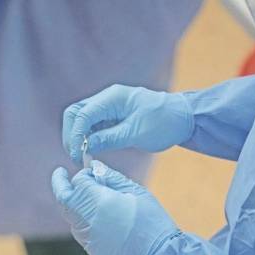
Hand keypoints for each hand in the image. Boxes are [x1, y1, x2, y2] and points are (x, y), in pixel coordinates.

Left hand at [51, 161, 179, 254]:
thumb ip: (113, 177)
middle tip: (61, 174)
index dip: (83, 173)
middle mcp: (88, 218)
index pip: (79, 181)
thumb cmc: (151, 221)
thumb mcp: (136, 191)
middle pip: (64, 198)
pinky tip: (90, 213)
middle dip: (61, 184)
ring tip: (79, 193)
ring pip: (68, 214)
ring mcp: (87, 235)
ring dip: (70, 201)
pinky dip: (78, 216)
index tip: (91, 170)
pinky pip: (77, 228)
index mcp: (100, 201)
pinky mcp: (90, 247)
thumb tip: (95, 167)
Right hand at [62, 84, 193, 164]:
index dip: (75, 135)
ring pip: (82, 119)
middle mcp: (107, 99)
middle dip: (72, 134)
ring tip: (83, 156)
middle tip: (76, 155)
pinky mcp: (112, 116)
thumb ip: (109, 138)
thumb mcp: (136, 134)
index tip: (77, 154)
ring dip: (79, 136)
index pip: (82, 114)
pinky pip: (93, 125)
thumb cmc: (164, 122)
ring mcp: (108, 106)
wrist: (182, 117)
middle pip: (76, 113)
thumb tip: (85, 146)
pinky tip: (91, 150)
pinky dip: (88, 137)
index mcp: (113, 98)